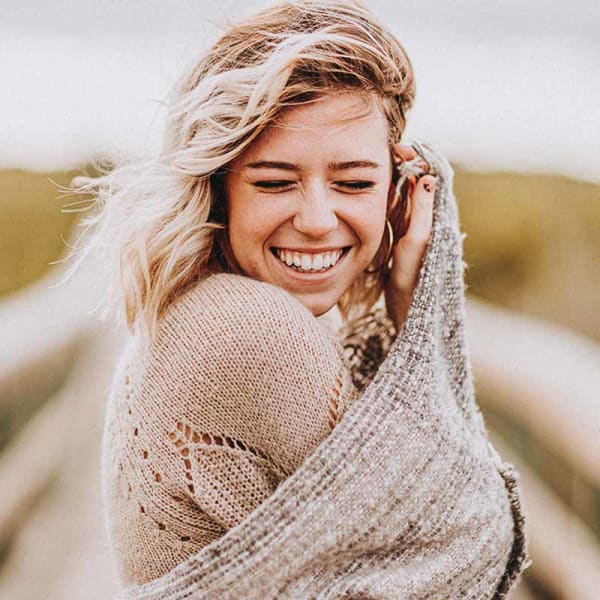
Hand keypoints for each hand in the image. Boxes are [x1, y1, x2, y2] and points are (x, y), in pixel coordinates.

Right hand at [384, 143, 436, 330]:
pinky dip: (385, 195)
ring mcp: (410, 226)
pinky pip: (393, 209)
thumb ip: (422, 210)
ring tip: (380, 163)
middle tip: (389, 151)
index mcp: (434, 217)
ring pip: (402, 194)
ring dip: (393, 178)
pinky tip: (373, 188)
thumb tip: (428, 176)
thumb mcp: (417, 241)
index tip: (401, 149)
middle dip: (404, 165)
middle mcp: (424, 218)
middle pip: (415, 182)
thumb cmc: (414, 275)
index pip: (429, 178)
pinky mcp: (398, 235)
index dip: (419, 160)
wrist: (406, 304)